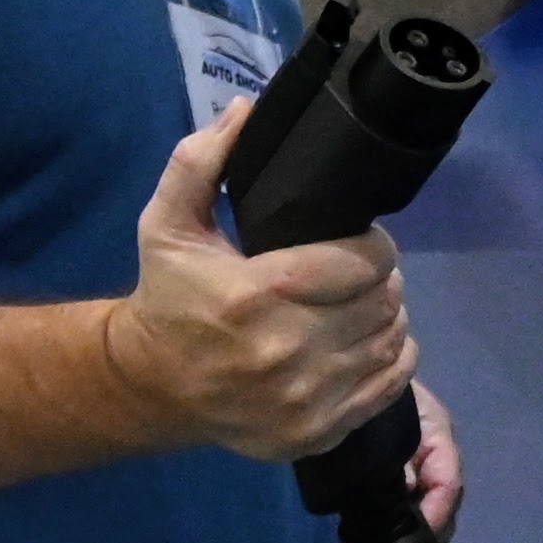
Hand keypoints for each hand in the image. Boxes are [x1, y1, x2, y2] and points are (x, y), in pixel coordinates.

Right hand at [104, 103, 412, 461]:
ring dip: (387, 316)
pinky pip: (390, 384)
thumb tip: (244, 109)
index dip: (373, 245)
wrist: (151, 385)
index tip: (357, 240)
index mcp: (256, 294)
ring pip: (392, 340)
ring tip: (362, 303)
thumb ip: (200, 163)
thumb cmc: (168, 297)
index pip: (363, 262)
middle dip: (381, 279)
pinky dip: (392, 358)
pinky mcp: (317, 432)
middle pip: (383, 301)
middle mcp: (286, 352)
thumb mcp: (167, 223)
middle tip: (359, 272)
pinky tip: (368, 341)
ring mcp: (305, 399)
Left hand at [361, 381, 463, 542]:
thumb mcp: (377, 409)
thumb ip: (388, 445)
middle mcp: (433, 465)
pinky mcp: (393, 494)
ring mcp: (415, 483)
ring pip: (419, 531)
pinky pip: (399, 529)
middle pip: (437, 520)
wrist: (346, 376)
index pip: (448, 483)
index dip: (434, 519)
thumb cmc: (364, 386)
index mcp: (436, 438)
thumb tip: (401, 488)